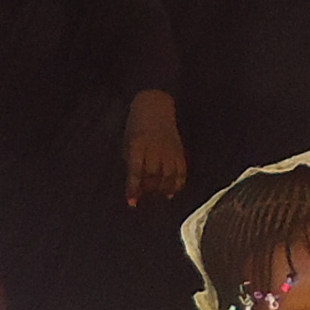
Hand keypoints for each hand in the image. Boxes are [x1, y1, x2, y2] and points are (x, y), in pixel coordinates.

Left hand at [123, 90, 186, 204]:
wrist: (155, 106)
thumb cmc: (136, 125)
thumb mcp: (127, 141)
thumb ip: (131, 162)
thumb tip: (135, 184)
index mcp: (138, 145)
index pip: (135, 171)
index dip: (133, 189)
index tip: (132, 203)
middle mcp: (155, 148)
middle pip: (153, 176)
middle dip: (148, 190)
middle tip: (145, 196)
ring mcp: (169, 149)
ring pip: (168, 176)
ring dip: (162, 189)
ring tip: (157, 196)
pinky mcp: (179, 150)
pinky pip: (181, 171)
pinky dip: (177, 184)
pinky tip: (171, 192)